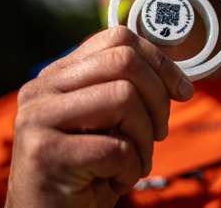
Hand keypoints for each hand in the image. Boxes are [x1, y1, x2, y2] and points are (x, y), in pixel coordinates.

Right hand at [5, 26, 194, 207]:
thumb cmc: (87, 172)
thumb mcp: (107, 122)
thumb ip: (124, 88)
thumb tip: (173, 66)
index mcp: (57, 75)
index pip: (117, 38)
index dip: (159, 61)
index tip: (182, 91)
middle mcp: (41, 88)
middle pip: (124, 60)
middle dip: (158, 98)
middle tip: (160, 132)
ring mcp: (38, 119)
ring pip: (124, 97)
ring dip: (145, 138)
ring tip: (133, 163)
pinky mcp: (45, 154)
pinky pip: (117, 147)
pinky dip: (130, 169)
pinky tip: (115, 182)